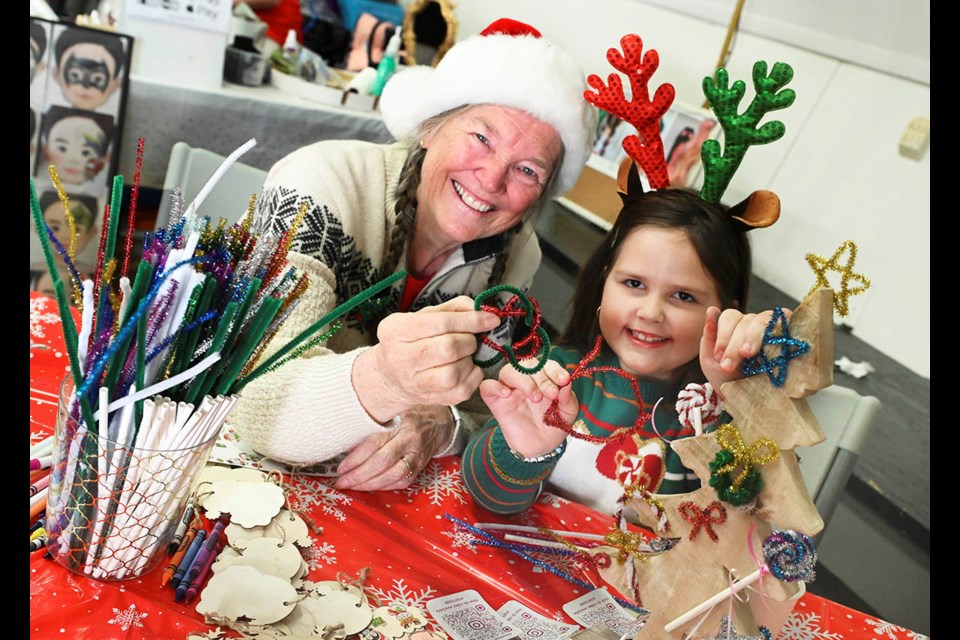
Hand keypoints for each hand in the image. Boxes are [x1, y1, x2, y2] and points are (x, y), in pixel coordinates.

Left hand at [335, 404, 454, 490]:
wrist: (439, 421)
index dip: (355, 458)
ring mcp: (417, 456)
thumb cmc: (410, 414)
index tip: (340, 467)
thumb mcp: (392, 411)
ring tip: (352, 486)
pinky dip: (384, 487)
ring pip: (392, 476)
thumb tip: (347, 443)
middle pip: (382, 463)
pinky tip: (370, 487)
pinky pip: (401, 482)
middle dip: (358, 476)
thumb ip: (373, 424)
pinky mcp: (420, 467)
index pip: (374, 444)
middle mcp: (410, 441)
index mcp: (401, 424)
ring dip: (369, 485)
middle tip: (341, 481)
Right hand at [352, 296, 499, 422]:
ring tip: (465, 355)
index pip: (441, 323)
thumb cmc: (410, 341)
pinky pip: (460, 391)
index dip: (471, 321)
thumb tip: (480, 309)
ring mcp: (414, 382)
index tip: (491, 319)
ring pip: (453, 374)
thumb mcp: (421, 317)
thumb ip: (451, 309)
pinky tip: (467, 369)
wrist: (390, 375)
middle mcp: (401, 358)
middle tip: (471, 339)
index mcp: (397, 330)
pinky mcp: (429, 399)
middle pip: (448, 348)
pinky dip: (472, 378)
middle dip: (469, 341)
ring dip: (469, 361)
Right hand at [479, 359, 574, 457]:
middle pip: (528, 364)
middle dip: (542, 377)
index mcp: (544, 378)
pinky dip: (495, 386)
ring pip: (508, 371)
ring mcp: (510, 390)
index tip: (563, 380)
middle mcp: (526, 380)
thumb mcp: (568, 414)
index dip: (555, 370)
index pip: (546, 364)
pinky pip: (487, 386)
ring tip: (535, 397)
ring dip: (523, 380)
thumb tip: (567, 384)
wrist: (540, 448)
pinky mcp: (496, 402)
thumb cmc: (553, 426)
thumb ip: (569, 399)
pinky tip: (506, 394)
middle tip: (551, 394)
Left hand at [700, 306, 790, 394]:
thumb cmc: (728, 379)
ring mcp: (773, 327)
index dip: (723, 336)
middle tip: (729, 365)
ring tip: (748, 355)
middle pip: (746, 320)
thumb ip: (709, 336)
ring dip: (753, 337)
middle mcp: (754, 323)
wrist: (748, 401)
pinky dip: (778, 333)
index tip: (719, 357)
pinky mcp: (789, 335)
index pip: (730, 317)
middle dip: (735, 343)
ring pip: (763, 321)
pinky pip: (785, 326)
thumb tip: (711, 309)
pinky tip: (771, 348)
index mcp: (734, 325)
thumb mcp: (711, 361)